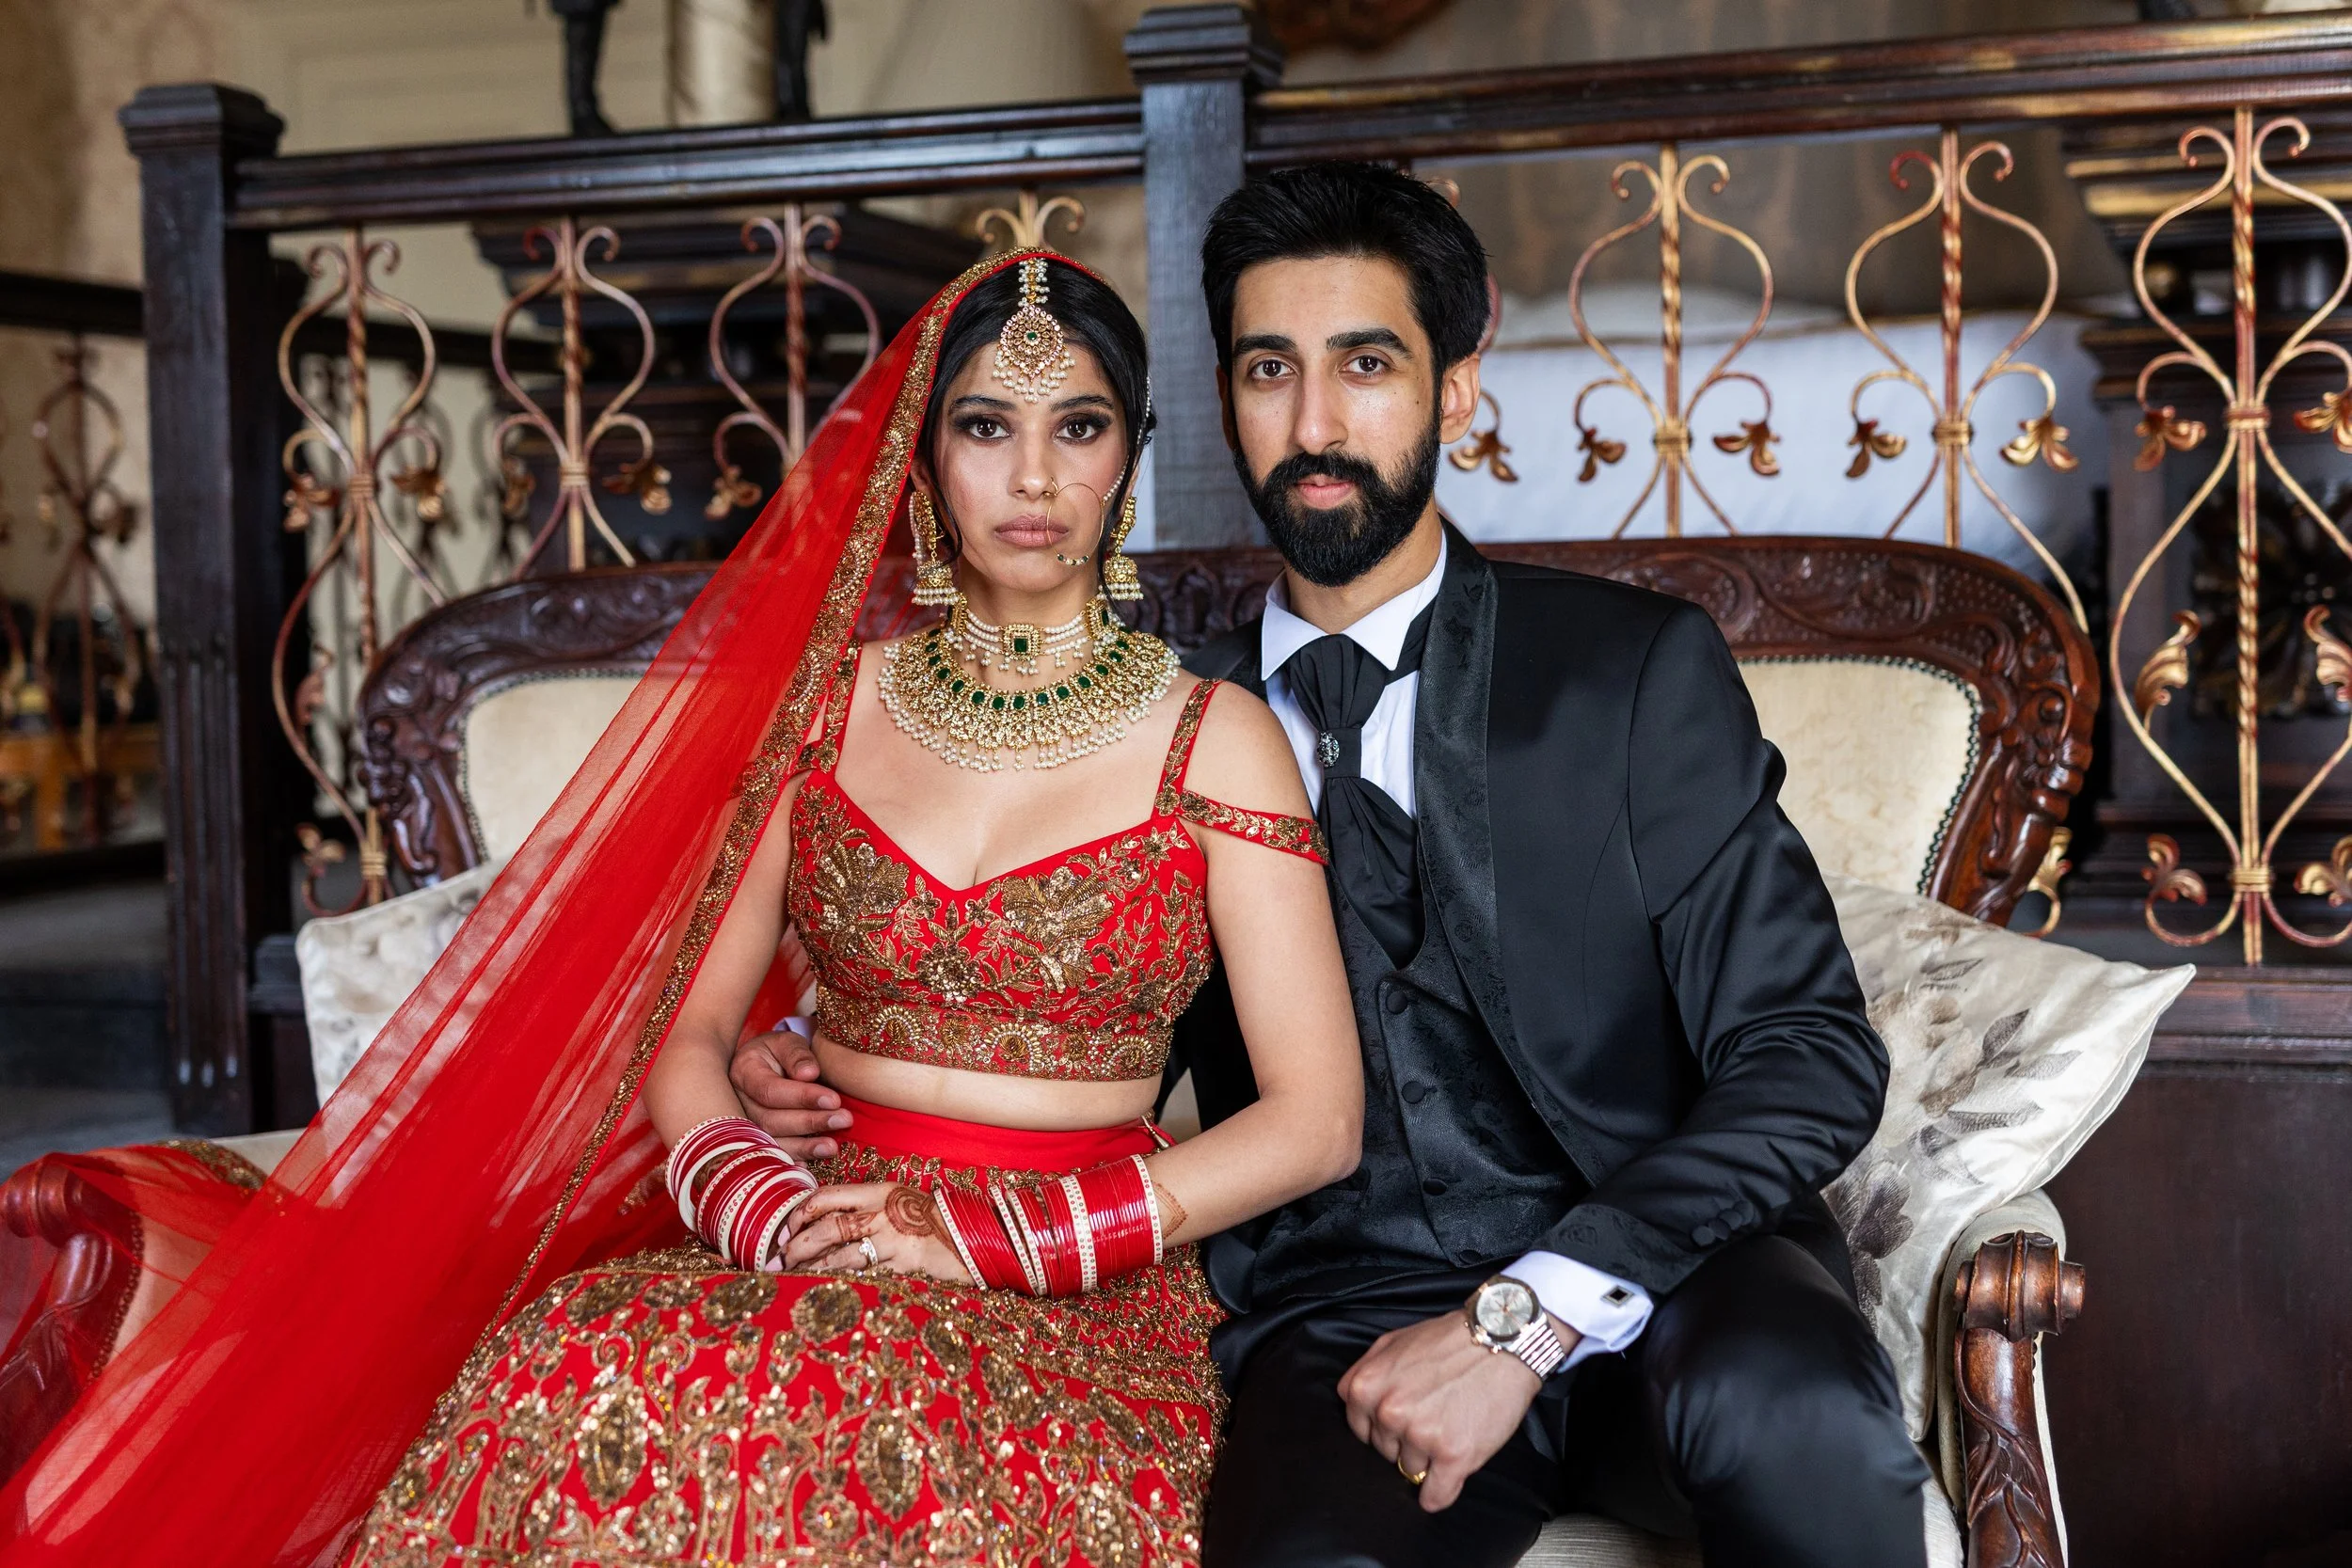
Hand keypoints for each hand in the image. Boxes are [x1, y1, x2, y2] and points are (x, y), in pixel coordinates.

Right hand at [730, 1026, 852, 1158]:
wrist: (762, 1068)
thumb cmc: (777, 1054)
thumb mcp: (786, 1043)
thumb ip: (797, 1054)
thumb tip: (809, 1074)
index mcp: (743, 1073)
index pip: (770, 1090)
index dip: (802, 1097)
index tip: (834, 1099)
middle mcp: (738, 1103)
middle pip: (770, 1119)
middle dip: (809, 1122)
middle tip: (843, 1120)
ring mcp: (744, 1126)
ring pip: (771, 1142)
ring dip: (804, 1147)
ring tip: (832, 1146)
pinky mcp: (755, 1142)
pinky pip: (771, 1156)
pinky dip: (791, 1163)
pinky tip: (810, 1166)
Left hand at [782, 1183, 972, 1283]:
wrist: (979, 1237)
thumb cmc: (936, 1221)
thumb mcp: (901, 1202)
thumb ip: (868, 1207)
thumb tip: (824, 1222)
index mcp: (881, 1191)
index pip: (828, 1196)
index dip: (800, 1213)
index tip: (784, 1230)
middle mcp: (885, 1213)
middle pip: (827, 1228)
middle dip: (795, 1247)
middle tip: (776, 1262)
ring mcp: (895, 1241)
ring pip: (840, 1257)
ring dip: (811, 1271)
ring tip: (792, 1281)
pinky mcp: (905, 1268)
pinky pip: (865, 1279)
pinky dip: (842, 1286)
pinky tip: (825, 1294)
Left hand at [1337, 1309, 1576, 1511]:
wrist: (1502, 1340)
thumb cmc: (1449, 1340)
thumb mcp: (1392, 1342)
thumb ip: (1366, 1373)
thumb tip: (1355, 1402)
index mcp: (1366, 1387)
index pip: (1361, 1430)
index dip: (1383, 1426)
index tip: (1402, 1418)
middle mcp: (1389, 1413)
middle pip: (1386, 1452)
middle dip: (1406, 1440)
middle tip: (1434, 1416)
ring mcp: (1421, 1435)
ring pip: (1413, 1470)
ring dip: (1429, 1459)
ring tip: (1451, 1428)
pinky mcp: (1454, 1455)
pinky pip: (1436, 1494)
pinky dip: (1439, 1494)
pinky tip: (1444, 1484)